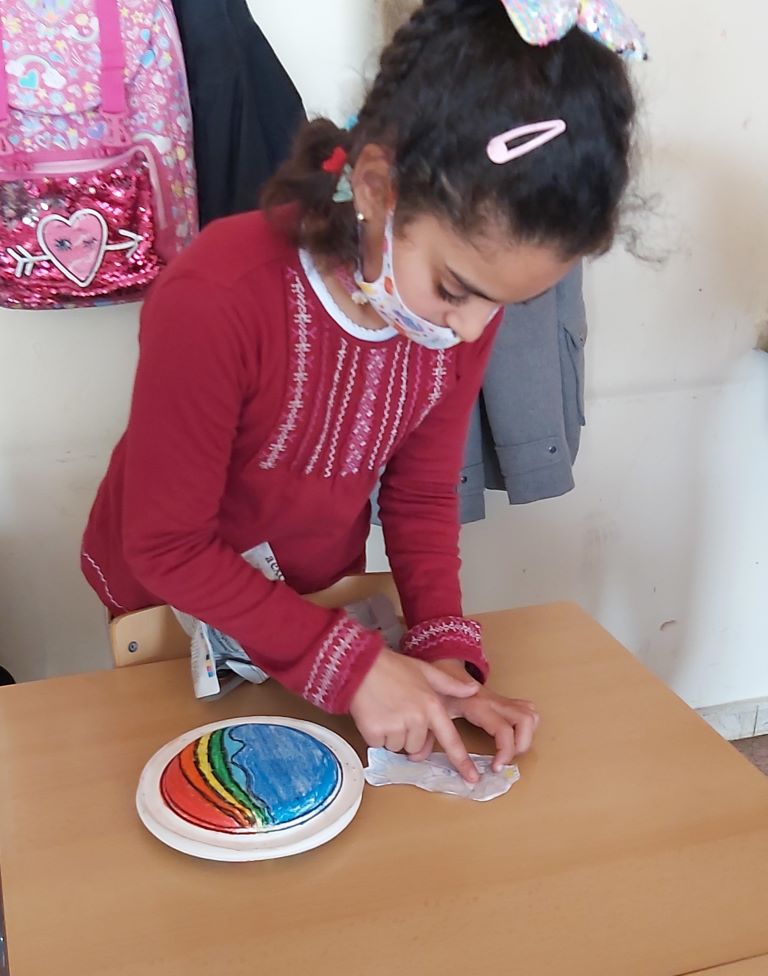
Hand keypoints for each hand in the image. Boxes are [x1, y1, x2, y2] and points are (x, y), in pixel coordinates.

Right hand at [349, 648, 481, 782]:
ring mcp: (396, 726)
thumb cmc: (392, 667)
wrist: (360, 665)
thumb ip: (450, 684)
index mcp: (432, 705)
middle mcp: (417, 718)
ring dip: (391, 735)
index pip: (450, 739)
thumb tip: (473, 689)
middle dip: (408, 735)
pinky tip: (373, 715)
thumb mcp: (425, 671)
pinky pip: (379, 745)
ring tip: (385, 711)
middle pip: (417, 746)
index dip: (462, 760)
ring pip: (398, 747)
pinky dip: (375, 735)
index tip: (472, 778)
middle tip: (398, 712)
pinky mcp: (376, 731)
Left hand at [411, 660, 539, 771]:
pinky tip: (513, 738)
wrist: (442, 665)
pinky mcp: (503, 700)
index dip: (505, 752)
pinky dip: (526, 726)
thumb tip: (420, 756)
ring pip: (530, 715)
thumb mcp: (431, 709)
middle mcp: (494, 701)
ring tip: (510, 752)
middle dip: (521, 746)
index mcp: (477, 704)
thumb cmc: (436, 689)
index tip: (494, 768)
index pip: (502, 730)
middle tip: (504, 761)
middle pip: (525, 721)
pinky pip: (526, 711)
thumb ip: (428, 731)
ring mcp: (500, 699)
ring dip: (527, 736)